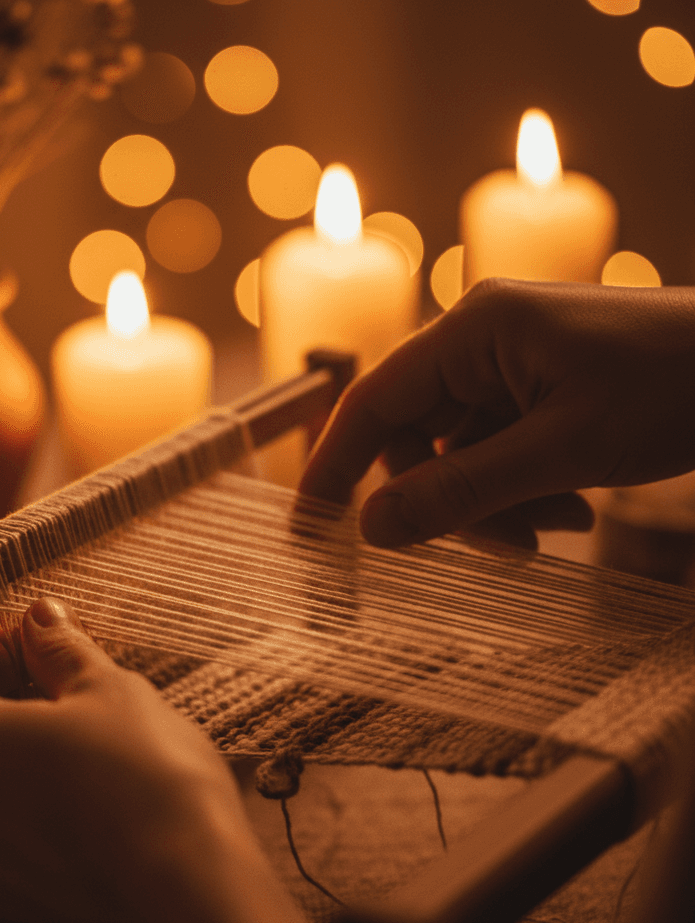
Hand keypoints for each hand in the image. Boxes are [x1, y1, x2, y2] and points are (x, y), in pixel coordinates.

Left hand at [0, 597, 329, 922]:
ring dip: (16, 776)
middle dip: (5, 710)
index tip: (37, 651)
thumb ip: (59, 648)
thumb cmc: (150, 791)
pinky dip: (30, 837)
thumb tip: (41, 622)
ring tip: (88, 766)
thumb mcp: (108, 689)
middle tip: (71, 702)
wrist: (193, 904)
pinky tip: (88, 824)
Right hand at [300, 279, 694, 547]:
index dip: (333, 466)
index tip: (309, 529)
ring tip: (560, 524)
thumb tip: (372, 530)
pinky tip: (573, 506)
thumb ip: (462, 491)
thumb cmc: (676, 385)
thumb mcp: (563, 449)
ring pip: (457, 455)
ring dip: (493, 504)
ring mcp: (508, 366)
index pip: (372, 402)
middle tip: (501, 548)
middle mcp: (479, 341)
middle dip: (449, 502)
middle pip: (415, 438)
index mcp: (473, 330)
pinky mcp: (535, 390)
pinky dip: (521, 491)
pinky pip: (495, 453)